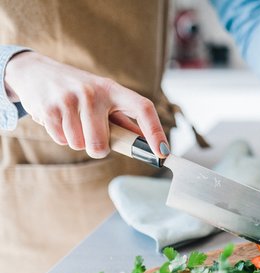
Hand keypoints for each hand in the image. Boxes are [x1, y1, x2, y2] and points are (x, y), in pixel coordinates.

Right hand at [4, 51, 168, 158]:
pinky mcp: (49, 109)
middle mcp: (93, 93)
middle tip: (92, 134)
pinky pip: (61, 141)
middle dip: (98, 148)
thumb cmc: (80, 92)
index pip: (143, 109)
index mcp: (114, 90)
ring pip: (80, 145)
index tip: (162, 151)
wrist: (36, 72)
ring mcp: (70, 99)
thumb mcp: (104, 98)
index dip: (156, 132)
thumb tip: (145, 145)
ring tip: (72, 121)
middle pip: (101, 145)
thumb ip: (123, 122)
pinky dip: (61, 136)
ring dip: (77, 140)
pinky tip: (58, 119)